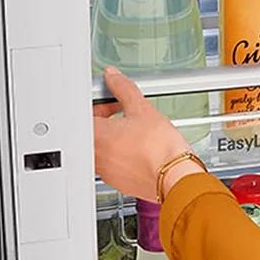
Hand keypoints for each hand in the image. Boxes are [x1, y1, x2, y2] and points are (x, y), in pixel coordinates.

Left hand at [93, 67, 203, 202]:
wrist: (175, 176)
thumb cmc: (159, 148)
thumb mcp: (141, 108)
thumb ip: (123, 88)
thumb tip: (113, 77)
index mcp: (95, 136)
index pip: (84, 113)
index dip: (98, 103)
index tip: (111, 100)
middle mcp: (95, 156)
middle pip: (91, 132)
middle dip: (106, 119)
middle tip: (124, 112)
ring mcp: (106, 172)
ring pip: (102, 149)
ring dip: (113, 137)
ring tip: (134, 131)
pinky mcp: (118, 182)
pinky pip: (113, 164)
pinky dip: (121, 154)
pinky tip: (139, 148)